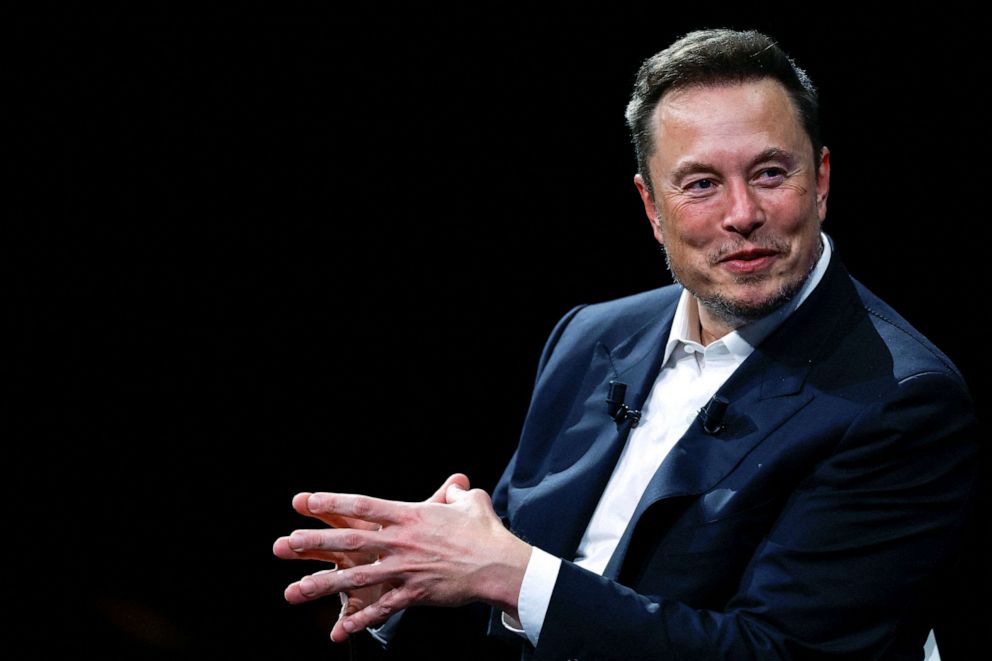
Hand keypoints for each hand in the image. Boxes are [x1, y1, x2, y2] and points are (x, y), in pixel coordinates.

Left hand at [273, 473, 531, 641]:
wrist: (499, 566)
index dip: (333, 503)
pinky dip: (360, 620)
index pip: (364, 506)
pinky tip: (338, 630)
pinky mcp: (414, 594)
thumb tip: (455, 485)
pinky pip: (382, 609)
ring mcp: (405, 569)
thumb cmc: (486, 532)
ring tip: (294, 591)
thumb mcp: (470, 503)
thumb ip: (455, 493)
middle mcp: (402, 542)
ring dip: (322, 585)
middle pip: (350, 541)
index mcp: (411, 515)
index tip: (306, 501)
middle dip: (314, 543)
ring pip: (356, 578)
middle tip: (284, 544)